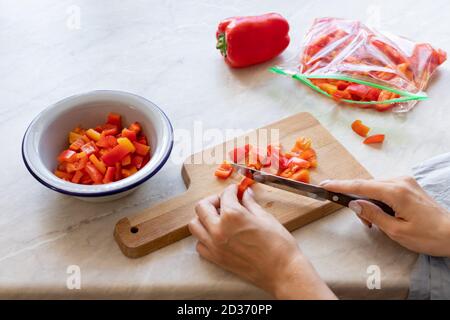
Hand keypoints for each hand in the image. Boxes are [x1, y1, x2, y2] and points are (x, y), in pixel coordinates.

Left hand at [188, 184, 335, 299]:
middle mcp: (219, 229)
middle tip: (224, 201)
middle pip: (202, 207)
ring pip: (195, 225)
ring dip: (204, 218)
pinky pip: (200, 244)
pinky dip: (204, 237)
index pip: (225, 195)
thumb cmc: (278, 245)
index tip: (235, 191)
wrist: (282, 271)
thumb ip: (250, 204)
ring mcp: (215, 245)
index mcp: (232, 215)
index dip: (232, 190)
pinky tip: (217, 234)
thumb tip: (245, 194)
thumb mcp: (265, 217)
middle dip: (213, 200)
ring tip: (218, 217)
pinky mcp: (216, 259)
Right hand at [321, 176, 449, 256]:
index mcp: (395, 192)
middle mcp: (399, 181)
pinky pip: (384, 188)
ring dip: (369, 202)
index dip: (340, 186)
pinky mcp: (408, 185)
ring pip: (375, 187)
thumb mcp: (396, 231)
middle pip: (367, 186)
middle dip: (358, 201)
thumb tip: (354, 204)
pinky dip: (378, 199)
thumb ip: (373, 215)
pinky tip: (383, 214)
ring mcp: (405, 181)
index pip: (360, 186)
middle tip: (363, 222)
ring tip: (376, 223)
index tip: (324, 185)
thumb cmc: (428, 236)